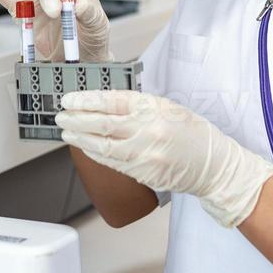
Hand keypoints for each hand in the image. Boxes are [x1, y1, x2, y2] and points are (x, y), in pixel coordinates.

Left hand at [56, 90, 272, 227]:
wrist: (212, 165)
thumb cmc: (192, 133)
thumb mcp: (167, 107)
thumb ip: (138, 105)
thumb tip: (105, 103)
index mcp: (153, 108)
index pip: (112, 101)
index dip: (86, 100)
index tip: (69, 99)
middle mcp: (147, 130)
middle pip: (102, 124)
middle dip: (76, 119)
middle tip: (60, 115)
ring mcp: (144, 154)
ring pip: (102, 145)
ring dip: (80, 139)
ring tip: (65, 132)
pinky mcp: (142, 172)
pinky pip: (112, 162)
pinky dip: (94, 154)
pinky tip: (84, 148)